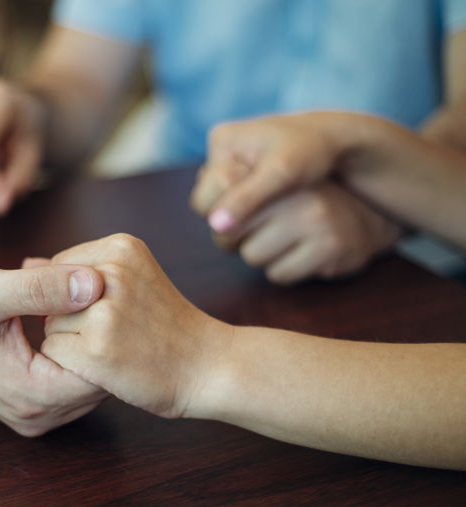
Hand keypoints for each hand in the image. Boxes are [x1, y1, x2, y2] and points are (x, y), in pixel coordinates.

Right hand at [0, 263, 106, 436]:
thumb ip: (41, 287)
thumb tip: (95, 283)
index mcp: (30, 394)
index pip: (102, 369)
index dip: (106, 326)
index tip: (96, 290)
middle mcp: (38, 416)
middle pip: (102, 377)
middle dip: (102, 332)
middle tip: (90, 288)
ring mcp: (38, 416)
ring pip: (93, 378)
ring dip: (90, 339)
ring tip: (74, 299)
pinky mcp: (36, 405)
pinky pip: (76, 379)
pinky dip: (77, 347)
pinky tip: (63, 315)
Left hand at [39, 234, 233, 419]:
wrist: (209, 365)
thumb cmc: (165, 325)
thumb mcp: (131, 279)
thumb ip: (78, 270)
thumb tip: (25, 264)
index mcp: (121, 247)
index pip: (60, 268)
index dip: (78, 298)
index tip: (116, 310)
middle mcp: (112, 272)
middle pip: (51, 296)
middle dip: (74, 320)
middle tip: (120, 331)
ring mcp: (104, 311)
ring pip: (50, 326)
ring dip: (73, 343)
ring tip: (117, 347)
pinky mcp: (97, 348)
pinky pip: (54, 353)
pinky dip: (75, 365)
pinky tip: (109, 365)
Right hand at [192, 114, 343, 233]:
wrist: (337, 139)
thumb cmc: (314, 151)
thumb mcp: (283, 174)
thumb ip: (248, 199)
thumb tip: (216, 226)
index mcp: (222, 141)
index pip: (204, 197)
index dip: (228, 212)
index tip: (263, 212)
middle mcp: (220, 148)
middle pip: (208, 201)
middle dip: (232, 212)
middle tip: (265, 214)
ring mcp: (229, 158)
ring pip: (219, 202)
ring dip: (240, 212)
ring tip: (270, 209)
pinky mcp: (241, 168)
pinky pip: (231, 198)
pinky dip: (248, 206)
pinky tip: (271, 206)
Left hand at [212, 183, 402, 284]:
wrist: (365, 216)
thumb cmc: (301, 202)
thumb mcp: (271, 182)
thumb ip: (235, 180)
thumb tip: (202, 182)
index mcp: (273, 171)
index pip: (213, 200)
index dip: (217, 217)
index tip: (232, 217)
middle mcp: (293, 190)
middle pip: (226, 234)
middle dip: (236, 240)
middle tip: (260, 230)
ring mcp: (315, 218)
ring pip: (251, 256)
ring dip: (261, 255)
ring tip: (284, 240)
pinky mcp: (331, 247)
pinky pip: (278, 275)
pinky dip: (283, 271)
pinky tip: (301, 255)